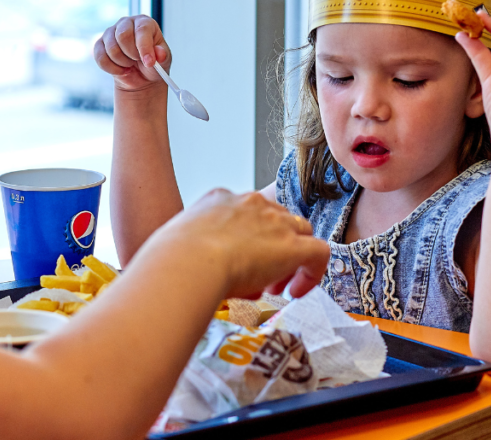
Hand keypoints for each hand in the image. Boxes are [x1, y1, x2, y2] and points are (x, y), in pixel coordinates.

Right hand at [93, 15, 170, 91]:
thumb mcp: (163, 61)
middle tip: (138, 61)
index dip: (144, 47)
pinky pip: (101, 58)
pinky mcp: (100, 44)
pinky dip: (112, 69)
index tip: (149, 62)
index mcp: (144, 22)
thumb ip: (162, 56)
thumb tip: (159, 53)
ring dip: (123, 63)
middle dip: (131, 54)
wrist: (140, 76)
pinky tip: (121, 69)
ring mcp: (111, 32)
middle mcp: (126, 23)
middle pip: (123, 36)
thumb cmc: (152, 64)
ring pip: (112, 49)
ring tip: (131, 64)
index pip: (142, 29)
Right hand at [154, 189, 329, 299]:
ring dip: (292, 259)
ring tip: (277, 287)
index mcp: (220, 199)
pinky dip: (313, 272)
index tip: (239, 262)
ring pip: (300, 232)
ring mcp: (275, 222)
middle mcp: (251, 204)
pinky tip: (296, 292)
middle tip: (260, 278)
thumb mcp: (174, 244)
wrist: (188, 262)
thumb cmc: (171, 260)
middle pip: (277, 219)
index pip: (246, 212)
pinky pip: (319, 253)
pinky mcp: (293, 246)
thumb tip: (182, 269)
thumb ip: (187, 250)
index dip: (248, 239)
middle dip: (271, 247)